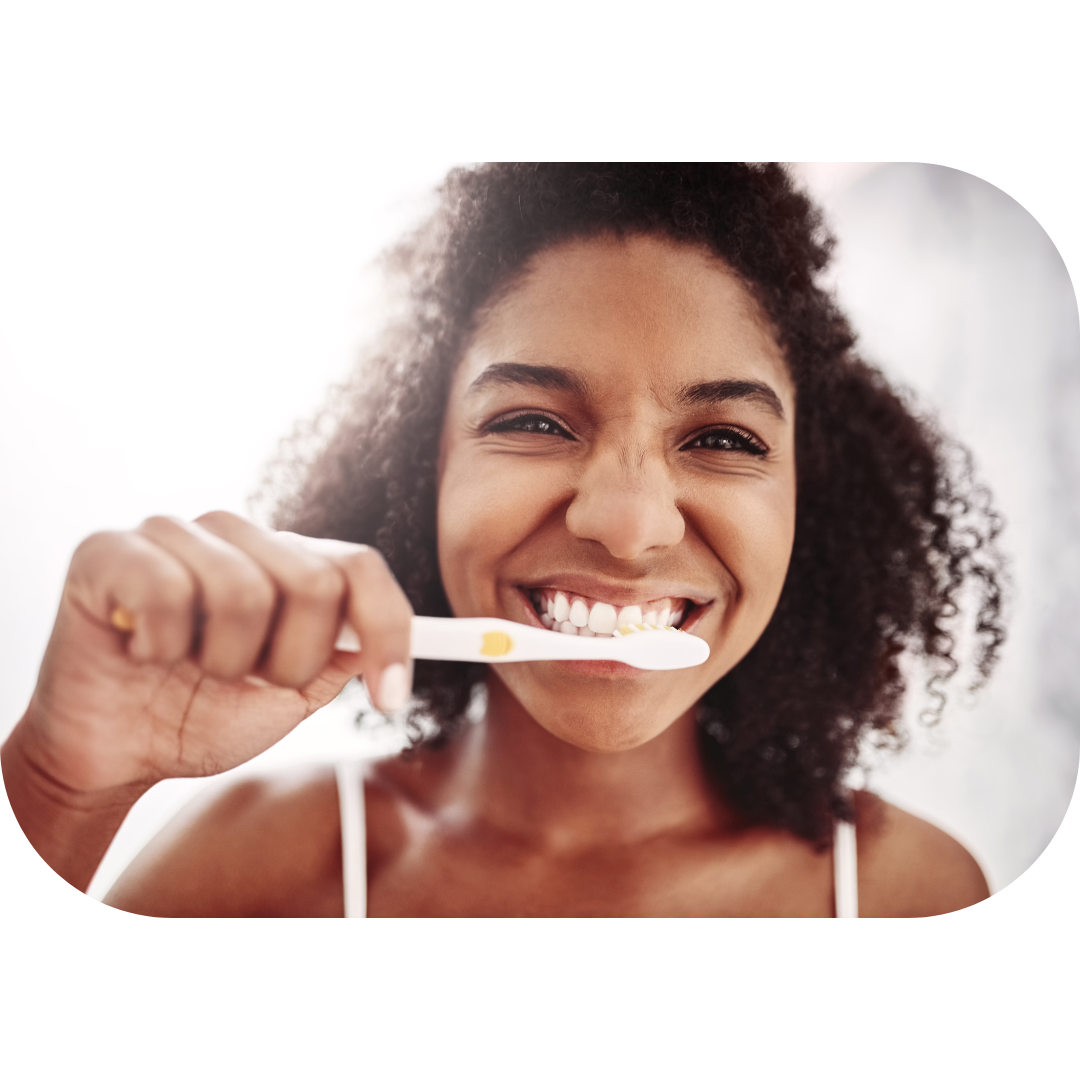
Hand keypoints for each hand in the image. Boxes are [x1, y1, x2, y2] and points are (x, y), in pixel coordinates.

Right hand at [14, 511, 413, 797]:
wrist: (115, 756)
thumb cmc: (200, 716)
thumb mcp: (291, 695)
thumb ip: (342, 655)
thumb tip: (391, 632)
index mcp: (285, 561)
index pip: (360, 566)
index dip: (388, 631)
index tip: (391, 698)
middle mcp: (236, 535)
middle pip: (314, 581)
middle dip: (290, 661)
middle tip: (248, 683)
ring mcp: (172, 533)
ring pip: (243, 591)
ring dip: (223, 661)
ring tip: (191, 668)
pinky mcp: (108, 549)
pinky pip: (165, 591)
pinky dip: (161, 646)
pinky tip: (145, 652)